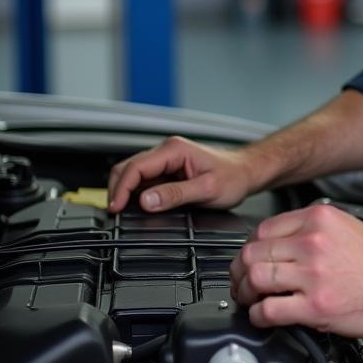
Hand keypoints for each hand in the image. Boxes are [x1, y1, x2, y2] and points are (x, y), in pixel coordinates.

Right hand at [108, 136, 256, 212]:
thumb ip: (175, 194)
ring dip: (125, 191)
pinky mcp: (168, 169)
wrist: (247, 172)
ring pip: (133, 173)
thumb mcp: (207, 189)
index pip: (135, 167)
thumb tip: (146, 201)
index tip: (116, 208)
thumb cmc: (234, 177)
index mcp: (174, 150)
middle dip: (117, 189)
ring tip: (123, 211)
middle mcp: (167, 150)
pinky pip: (144, 179)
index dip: (121, 188)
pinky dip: (135, 192)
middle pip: (128, 167)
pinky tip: (137, 205)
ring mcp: (167, 160)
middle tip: (115, 213)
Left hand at [230, 203, 362, 337]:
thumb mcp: (350, 229)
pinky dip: (259, 316)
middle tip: (242, 284)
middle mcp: (314, 242)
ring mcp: (314, 274)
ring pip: (255, 279)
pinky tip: (264, 317)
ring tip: (251, 301)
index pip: (264, 229)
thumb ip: (315, 232)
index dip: (250, 248)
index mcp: (321, 219)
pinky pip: (269, 310)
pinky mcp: (316, 307)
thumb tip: (284, 244)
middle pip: (253, 253)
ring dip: (245, 294)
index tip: (249, 260)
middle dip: (240, 272)